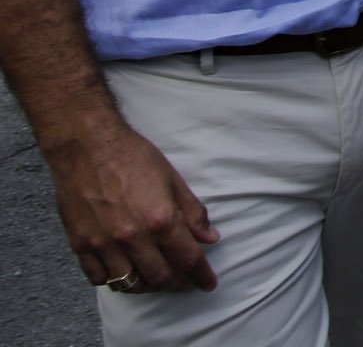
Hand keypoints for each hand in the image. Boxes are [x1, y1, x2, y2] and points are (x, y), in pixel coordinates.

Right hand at [48, 123, 218, 293]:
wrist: (86, 146)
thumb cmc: (133, 157)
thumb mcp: (173, 179)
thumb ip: (192, 212)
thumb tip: (210, 238)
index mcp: (160, 219)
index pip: (187, 259)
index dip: (201, 276)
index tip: (208, 284)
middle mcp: (132, 237)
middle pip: (160, 277)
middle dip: (177, 284)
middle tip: (184, 283)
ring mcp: (103, 244)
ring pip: (129, 283)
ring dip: (147, 287)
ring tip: (157, 280)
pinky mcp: (80, 245)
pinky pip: (98, 278)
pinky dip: (114, 282)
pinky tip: (124, 274)